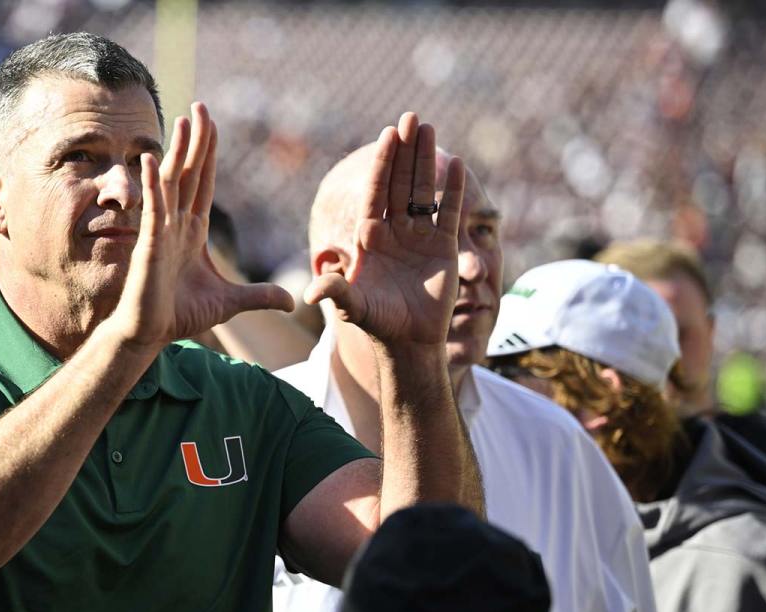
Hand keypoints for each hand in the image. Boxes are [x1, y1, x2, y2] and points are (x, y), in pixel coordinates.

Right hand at [105, 102, 293, 350]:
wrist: (150, 335)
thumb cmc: (181, 315)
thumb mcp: (231, 302)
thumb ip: (259, 296)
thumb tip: (293, 301)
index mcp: (193, 230)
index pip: (203, 183)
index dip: (208, 154)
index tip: (211, 124)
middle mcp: (176, 224)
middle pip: (188, 173)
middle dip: (195, 141)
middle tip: (200, 106)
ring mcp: (161, 232)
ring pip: (170, 183)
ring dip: (176, 152)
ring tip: (181, 120)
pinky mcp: (149, 245)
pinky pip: (152, 209)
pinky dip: (152, 184)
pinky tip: (151, 159)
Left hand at [304, 113, 465, 348]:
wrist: (409, 342)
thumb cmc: (377, 324)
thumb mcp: (353, 308)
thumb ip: (335, 294)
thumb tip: (310, 294)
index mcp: (369, 238)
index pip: (375, 193)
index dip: (381, 165)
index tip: (386, 136)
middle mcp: (393, 232)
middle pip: (398, 183)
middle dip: (403, 151)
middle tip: (409, 116)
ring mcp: (419, 237)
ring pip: (422, 191)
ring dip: (425, 160)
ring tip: (429, 127)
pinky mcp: (444, 248)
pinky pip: (448, 212)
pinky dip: (452, 190)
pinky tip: (455, 164)